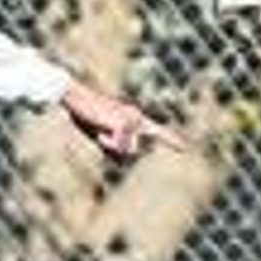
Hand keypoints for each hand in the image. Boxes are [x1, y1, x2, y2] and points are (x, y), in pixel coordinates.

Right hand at [61, 83, 184, 159]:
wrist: (76, 97)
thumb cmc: (85, 113)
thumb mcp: (99, 135)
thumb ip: (112, 149)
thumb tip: (122, 163)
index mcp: (135, 119)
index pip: (157, 132)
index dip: (171, 141)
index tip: (185, 148)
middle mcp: (137, 118)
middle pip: (129, 151)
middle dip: (113, 148)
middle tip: (100, 132)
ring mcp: (132, 120)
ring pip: (125, 151)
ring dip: (109, 145)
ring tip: (99, 127)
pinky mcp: (124, 123)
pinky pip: (116, 146)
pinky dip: (105, 142)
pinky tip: (99, 129)